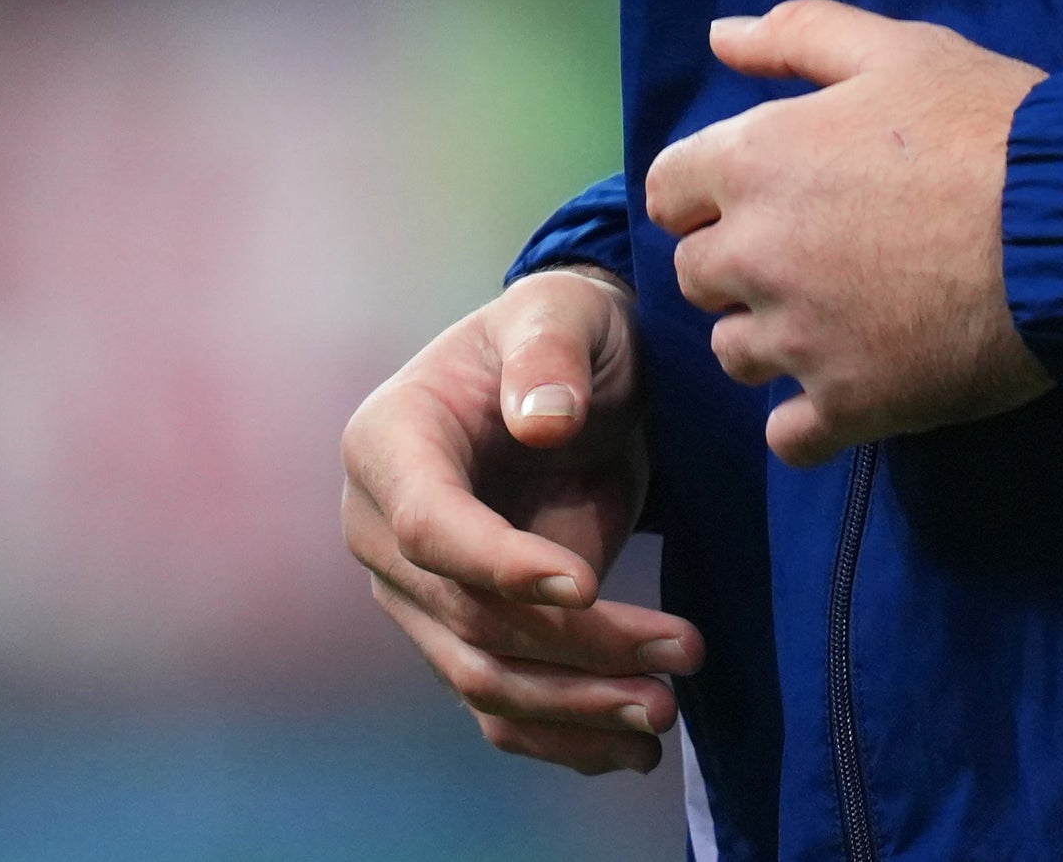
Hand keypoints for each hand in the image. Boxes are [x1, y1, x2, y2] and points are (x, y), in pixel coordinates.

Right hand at [340, 267, 699, 775]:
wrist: (575, 376)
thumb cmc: (563, 330)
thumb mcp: (562, 314)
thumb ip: (548, 356)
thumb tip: (542, 422)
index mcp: (389, 444)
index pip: (428, 526)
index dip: (498, 564)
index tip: (583, 586)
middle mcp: (383, 529)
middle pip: (468, 617)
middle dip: (574, 648)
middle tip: (679, 654)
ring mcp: (420, 592)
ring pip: (484, 676)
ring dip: (576, 706)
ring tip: (665, 709)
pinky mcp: (465, 631)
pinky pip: (502, 702)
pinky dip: (564, 733)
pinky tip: (633, 746)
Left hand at [645, 0, 1052, 467]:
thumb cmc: (986, 125)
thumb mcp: (897, 51)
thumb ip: (797, 36)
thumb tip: (720, 35)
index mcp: (755, 160)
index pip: (669, 192)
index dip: (711, 189)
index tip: (766, 192)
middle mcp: (756, 254)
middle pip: (698, 276)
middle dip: (742, 261)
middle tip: (818, 249)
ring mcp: (799, 339)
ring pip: (736, 354)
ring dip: (772, 338)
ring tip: (843, 317)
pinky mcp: (850, 405)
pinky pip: (789, 436)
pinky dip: (811, 419)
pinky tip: (853, 386)